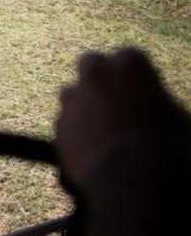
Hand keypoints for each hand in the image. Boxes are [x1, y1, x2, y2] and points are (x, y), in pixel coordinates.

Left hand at [54, 48, 188, 189]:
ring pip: (72, 93)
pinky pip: (65, 123)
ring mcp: (73, 99)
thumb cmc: (167, 145)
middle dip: (99, 77)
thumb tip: (153, 107)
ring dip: (82, 103)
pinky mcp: (59, 125)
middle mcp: (95, 75)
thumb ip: (156, 100)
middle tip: (112, 97)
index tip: (141, 89)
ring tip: (101, 127)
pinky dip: (74, 131)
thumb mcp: (177, 116)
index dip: (135, 74)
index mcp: (129, 64)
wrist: (134, 178)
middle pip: (91, 64)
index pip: (129, 57)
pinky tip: (90, 147)